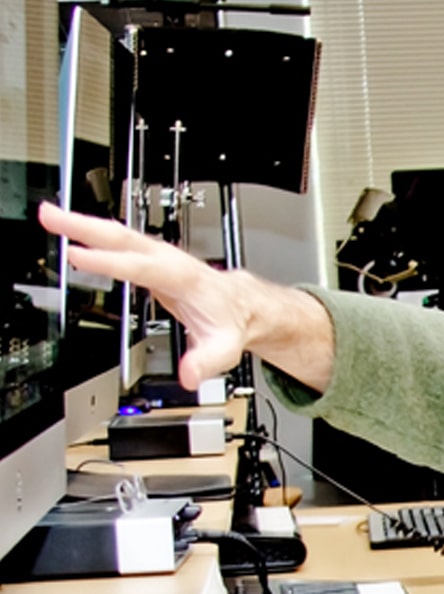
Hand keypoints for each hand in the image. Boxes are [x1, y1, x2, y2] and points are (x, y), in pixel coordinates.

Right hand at [38, 201, 331, 390]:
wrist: (244, 306)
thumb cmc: (232, 322)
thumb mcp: (225, 349)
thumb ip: (207, 362)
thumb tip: (189, 377)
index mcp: (185, 279)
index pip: (140, 267)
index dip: (109, 262)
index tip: (78, 255)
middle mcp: (170, 261)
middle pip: (124, 238)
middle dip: (86, 227)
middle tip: (51, 218)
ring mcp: (160, 256)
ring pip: (118, 233)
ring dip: (83, 223)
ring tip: (49, 215)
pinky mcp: (151, 258)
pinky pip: (119, 241)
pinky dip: (93, 233)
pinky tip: (71, 229)